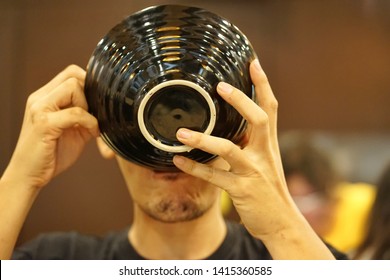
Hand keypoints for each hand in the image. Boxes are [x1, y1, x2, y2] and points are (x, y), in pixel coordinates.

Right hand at [4, 65, 98, 188]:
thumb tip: (107, 110)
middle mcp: (39, 98)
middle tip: (92, 117)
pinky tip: (92, 133)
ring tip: (90, 126)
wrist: (28, 176)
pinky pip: (76, 113)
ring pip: (73, 88)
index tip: (97, 105)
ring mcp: (39, 109)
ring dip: (89, 107)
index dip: (89, 84)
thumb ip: (86, 116)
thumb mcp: (74, 131)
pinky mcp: (44, 123)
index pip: (71, 72)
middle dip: (90, 95)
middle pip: (73, 76)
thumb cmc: (51, 154)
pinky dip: (90, 122)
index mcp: (45, 97)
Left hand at [173, 59, 293, 236]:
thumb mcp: (265, 163)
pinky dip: (195, 168)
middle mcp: (265, 154)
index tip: (253, 62)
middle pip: (259, 119)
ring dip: (204, 139)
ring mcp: (254, 172)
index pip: (270, 108)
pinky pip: (215, 177)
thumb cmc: (268, 190)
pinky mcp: (243, 191)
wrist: (282, 223)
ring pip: (229, 149)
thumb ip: (251, 144)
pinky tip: (178, 160)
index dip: (262, 84)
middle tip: (220, 85)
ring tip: (181, 133)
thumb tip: (230, 128)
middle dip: (241, 100)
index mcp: (269, 144)